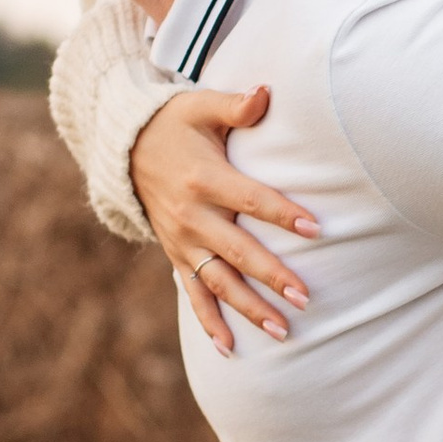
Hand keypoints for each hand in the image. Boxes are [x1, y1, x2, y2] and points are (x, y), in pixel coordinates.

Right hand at [129, 82, 317, 355]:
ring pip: (218, 282)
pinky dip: (210, 323)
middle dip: (271, 275)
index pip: (251, 199)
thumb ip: (236, 105)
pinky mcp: (176, 254)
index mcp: (203, 178)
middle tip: (305, 296)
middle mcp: (190, 216)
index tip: (317, 229)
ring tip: (282, 331)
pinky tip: (231, 349)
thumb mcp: (200, 106)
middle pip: (237, 251)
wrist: (125, 146)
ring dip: (249, 308)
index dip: (283, 214)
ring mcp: (182, 241)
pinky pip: (193, 294)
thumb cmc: (175, 122)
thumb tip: (266, 92)